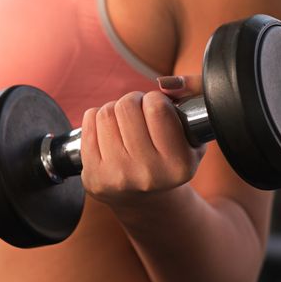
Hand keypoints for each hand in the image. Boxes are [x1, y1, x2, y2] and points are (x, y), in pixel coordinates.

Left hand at [79, 75, 206, 206]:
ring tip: (123, 123)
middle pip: (126, 107)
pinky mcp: (93, 177)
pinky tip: (107, 131)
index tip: (156, 108)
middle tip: (138, 113)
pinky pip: (88, 124)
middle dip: (132, 102)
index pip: (157, 107)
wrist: (144, 198)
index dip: (154, 99)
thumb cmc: (169, 158)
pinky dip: (95, 118)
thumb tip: (167, 83)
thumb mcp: (193, 135)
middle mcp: (148, 175)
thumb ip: (193, 99)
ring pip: (105, 113)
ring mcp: (117, 177)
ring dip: (114, 110)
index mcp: (178, 165)